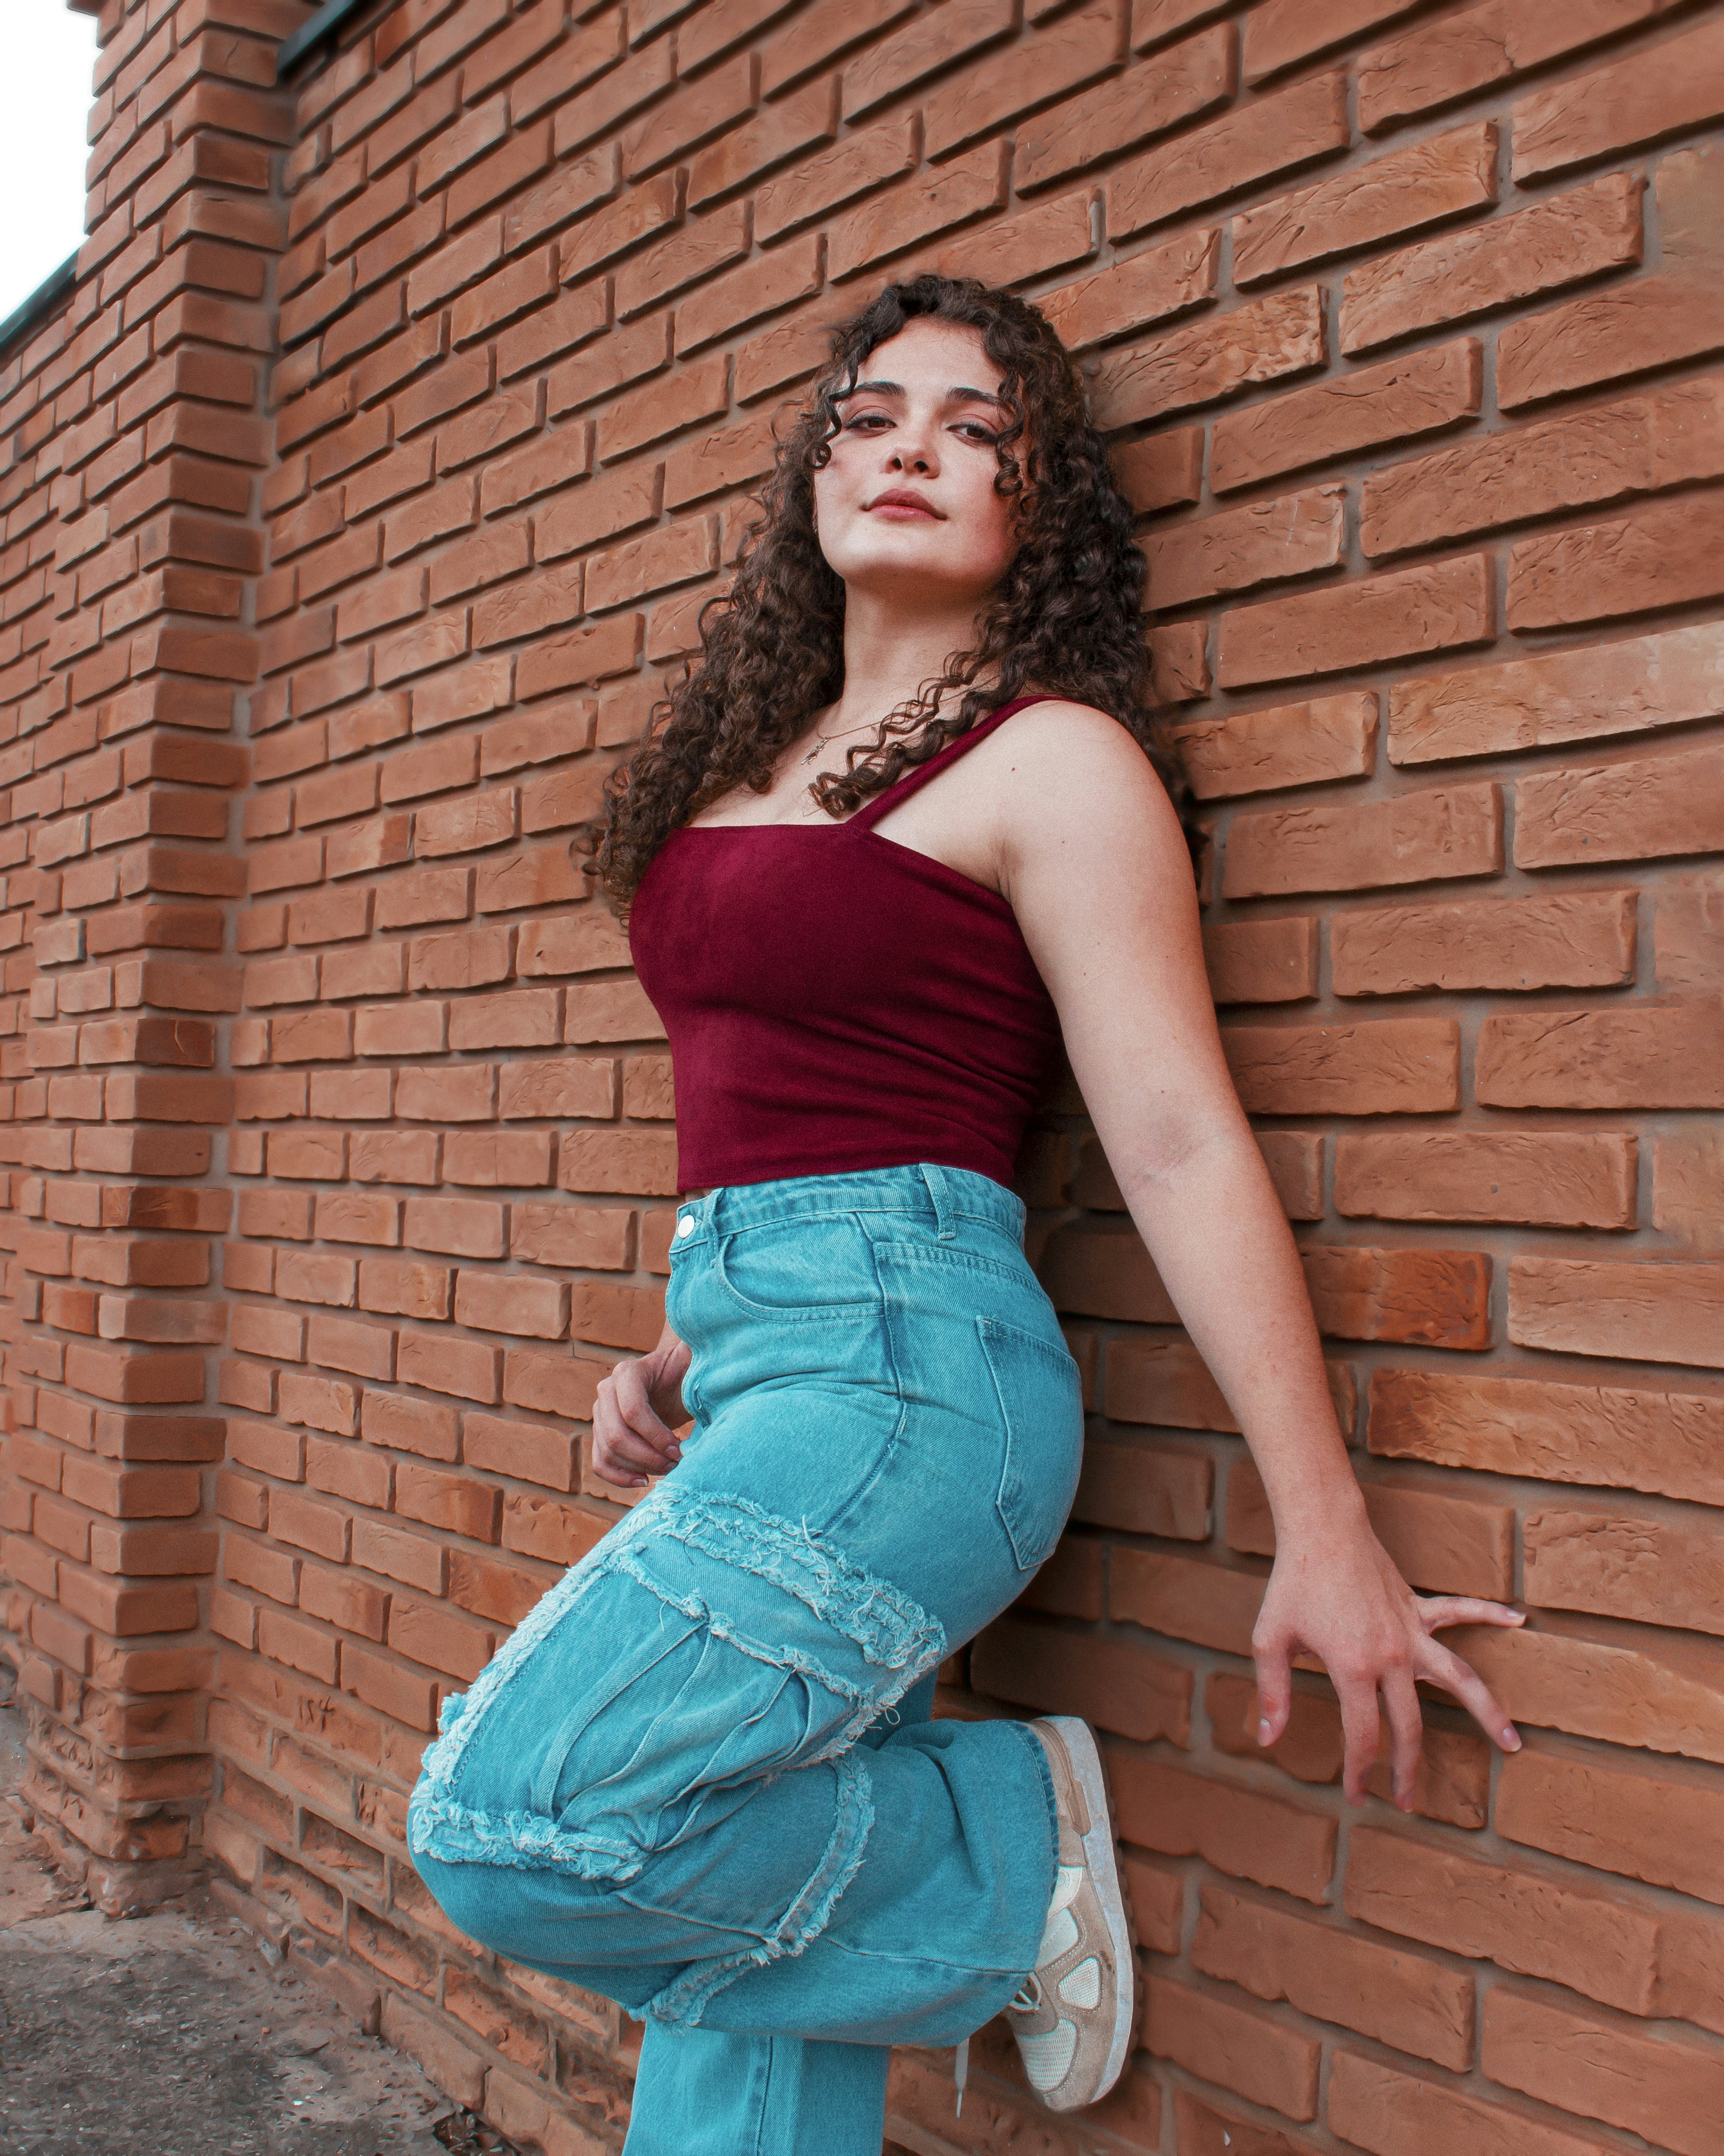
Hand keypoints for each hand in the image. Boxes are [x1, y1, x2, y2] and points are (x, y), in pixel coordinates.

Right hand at [591, 1332, 692, 1488]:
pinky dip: (618, 1477)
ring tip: (668, 1470)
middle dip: (649, 1456)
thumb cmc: (688, 1370)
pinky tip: (644, 1481)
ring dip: (639, 1467)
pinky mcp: (601, 1434)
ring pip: (608, 1451)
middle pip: (617, 1435)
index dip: (656, 1435)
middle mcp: (606, 1390)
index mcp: (629, 1372)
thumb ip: (695, 1355)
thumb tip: (693, 1351)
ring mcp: (600, 1414)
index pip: (632, 1410)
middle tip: (676, 1464)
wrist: (673, 1379)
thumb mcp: (694, 1361)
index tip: (680, 1449)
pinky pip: (600, 1462)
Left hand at [1251, 1519, 1524, 1809]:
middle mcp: (1391, 1656)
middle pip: (1410, 1725)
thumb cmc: (1293, 1584)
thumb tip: (1267, 1738)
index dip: (1359, 1770)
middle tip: (1406, 1801)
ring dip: (1487, 1711)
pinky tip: (1518, 1618)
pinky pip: (1460, 1611)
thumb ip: (1272, 1691)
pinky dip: (1490, 1612)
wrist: (1319, 1530)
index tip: (1356, 1795)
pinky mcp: (1417, 1606)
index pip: (1363, 1735)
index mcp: (1353, 1668)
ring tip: (1512, 1744)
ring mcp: (1410, 1631)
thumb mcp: (1270, 1639)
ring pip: (1460, 1678)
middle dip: (1408, 1768)